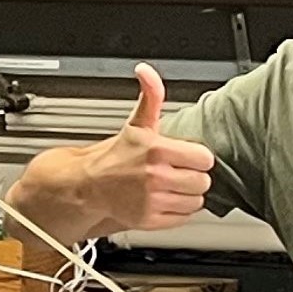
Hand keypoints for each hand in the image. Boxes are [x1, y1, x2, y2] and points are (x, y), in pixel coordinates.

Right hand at [11, 66, 212, 240]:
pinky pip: (182, 218)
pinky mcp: (150, 220)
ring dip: (186, 195)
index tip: (186, 157)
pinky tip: (163, 201)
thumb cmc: (115, 156)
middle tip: (177, 172)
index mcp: (157, 150)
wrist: (87, 184)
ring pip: (195, 202)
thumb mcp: (137, 123)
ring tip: (170, 187)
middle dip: (193, 177)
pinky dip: (176, 212)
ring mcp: (153, 201)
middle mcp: (156, 177)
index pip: (205, 159)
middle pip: (202, 182)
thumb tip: (146, 71)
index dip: (197, 157)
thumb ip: (151, 96)